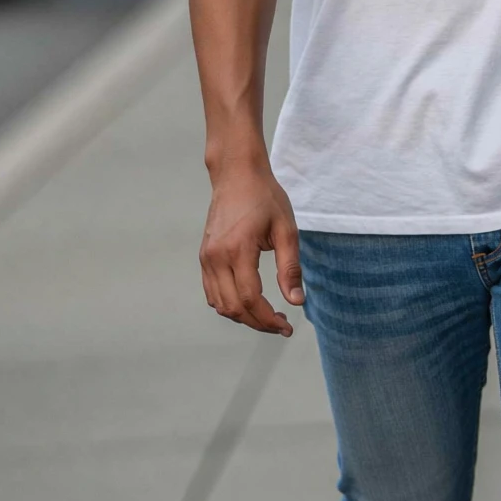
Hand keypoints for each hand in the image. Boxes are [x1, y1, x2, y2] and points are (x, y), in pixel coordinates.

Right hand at [200, 160, 302, 335]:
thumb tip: (296, 302)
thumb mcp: (286, 230)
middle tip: (281, 324)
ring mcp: (206, 258)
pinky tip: (250, 302)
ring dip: (243, 317)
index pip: (250, 299)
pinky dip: (229, 305)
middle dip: (258, 323)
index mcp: (238, 250)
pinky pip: (212, 292)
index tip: (286, 326)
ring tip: (267, 314)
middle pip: (233, 308)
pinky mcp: (204, 257)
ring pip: (220, 304)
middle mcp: (216, 257)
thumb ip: (290, 268)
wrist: (236, 175)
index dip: (268, 319)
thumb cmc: (264, 197)